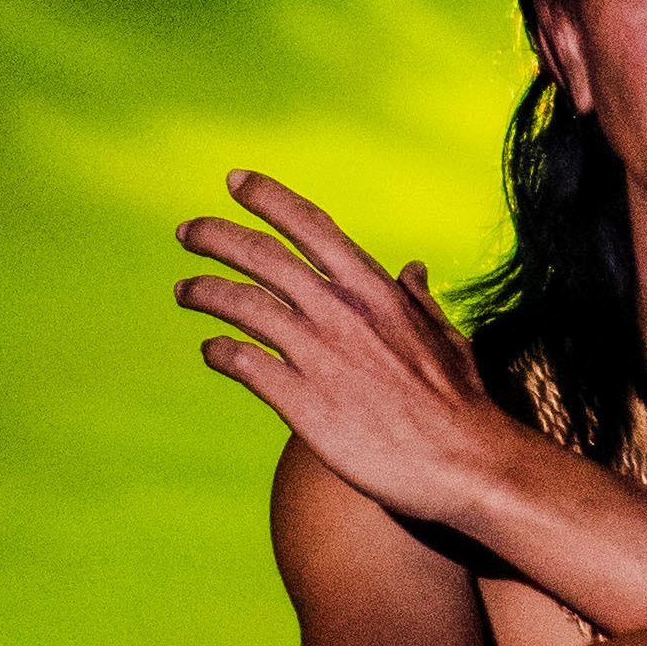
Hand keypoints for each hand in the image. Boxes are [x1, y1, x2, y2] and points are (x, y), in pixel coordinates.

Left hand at [180, 170, 513, 528]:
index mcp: (374, 289)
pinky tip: (211, 351)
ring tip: (185, 290)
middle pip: (259, 256)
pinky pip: (242, 362)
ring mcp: (316, 355)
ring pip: (240, 304)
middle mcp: (339, 311)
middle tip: (187, 232)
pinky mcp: (299, 401)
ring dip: (204, 291)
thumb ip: (418, 300)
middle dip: (215, 237)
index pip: (310, 225)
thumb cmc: (460, 403)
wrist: (462, 463)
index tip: (235, 182)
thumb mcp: (444, 336)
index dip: (267, 199)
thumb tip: (413, 269)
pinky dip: (219, 351)